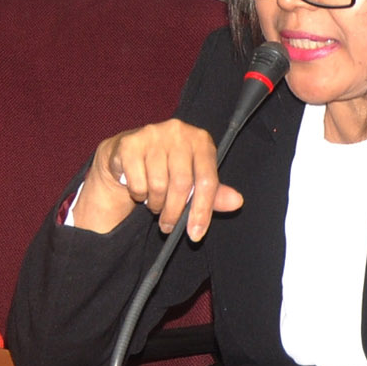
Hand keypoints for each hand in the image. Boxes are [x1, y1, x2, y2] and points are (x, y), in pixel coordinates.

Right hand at [72, 119, 241, 241]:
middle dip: (174, 212)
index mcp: (200, 140)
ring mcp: (152, 134)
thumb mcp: (194, 180)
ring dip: (156, 204)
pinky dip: (139, 194)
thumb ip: (214, 193)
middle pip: (182, 184)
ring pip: (158, 185)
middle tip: (168, 225)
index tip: (195, 234)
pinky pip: (138, 182)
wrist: (129, 153)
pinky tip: (140, 190)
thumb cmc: (168, 168)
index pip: (207, 179)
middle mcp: (178, 131)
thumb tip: (237, 202)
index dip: (202, 210)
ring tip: (155, 204)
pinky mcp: (130, 143)